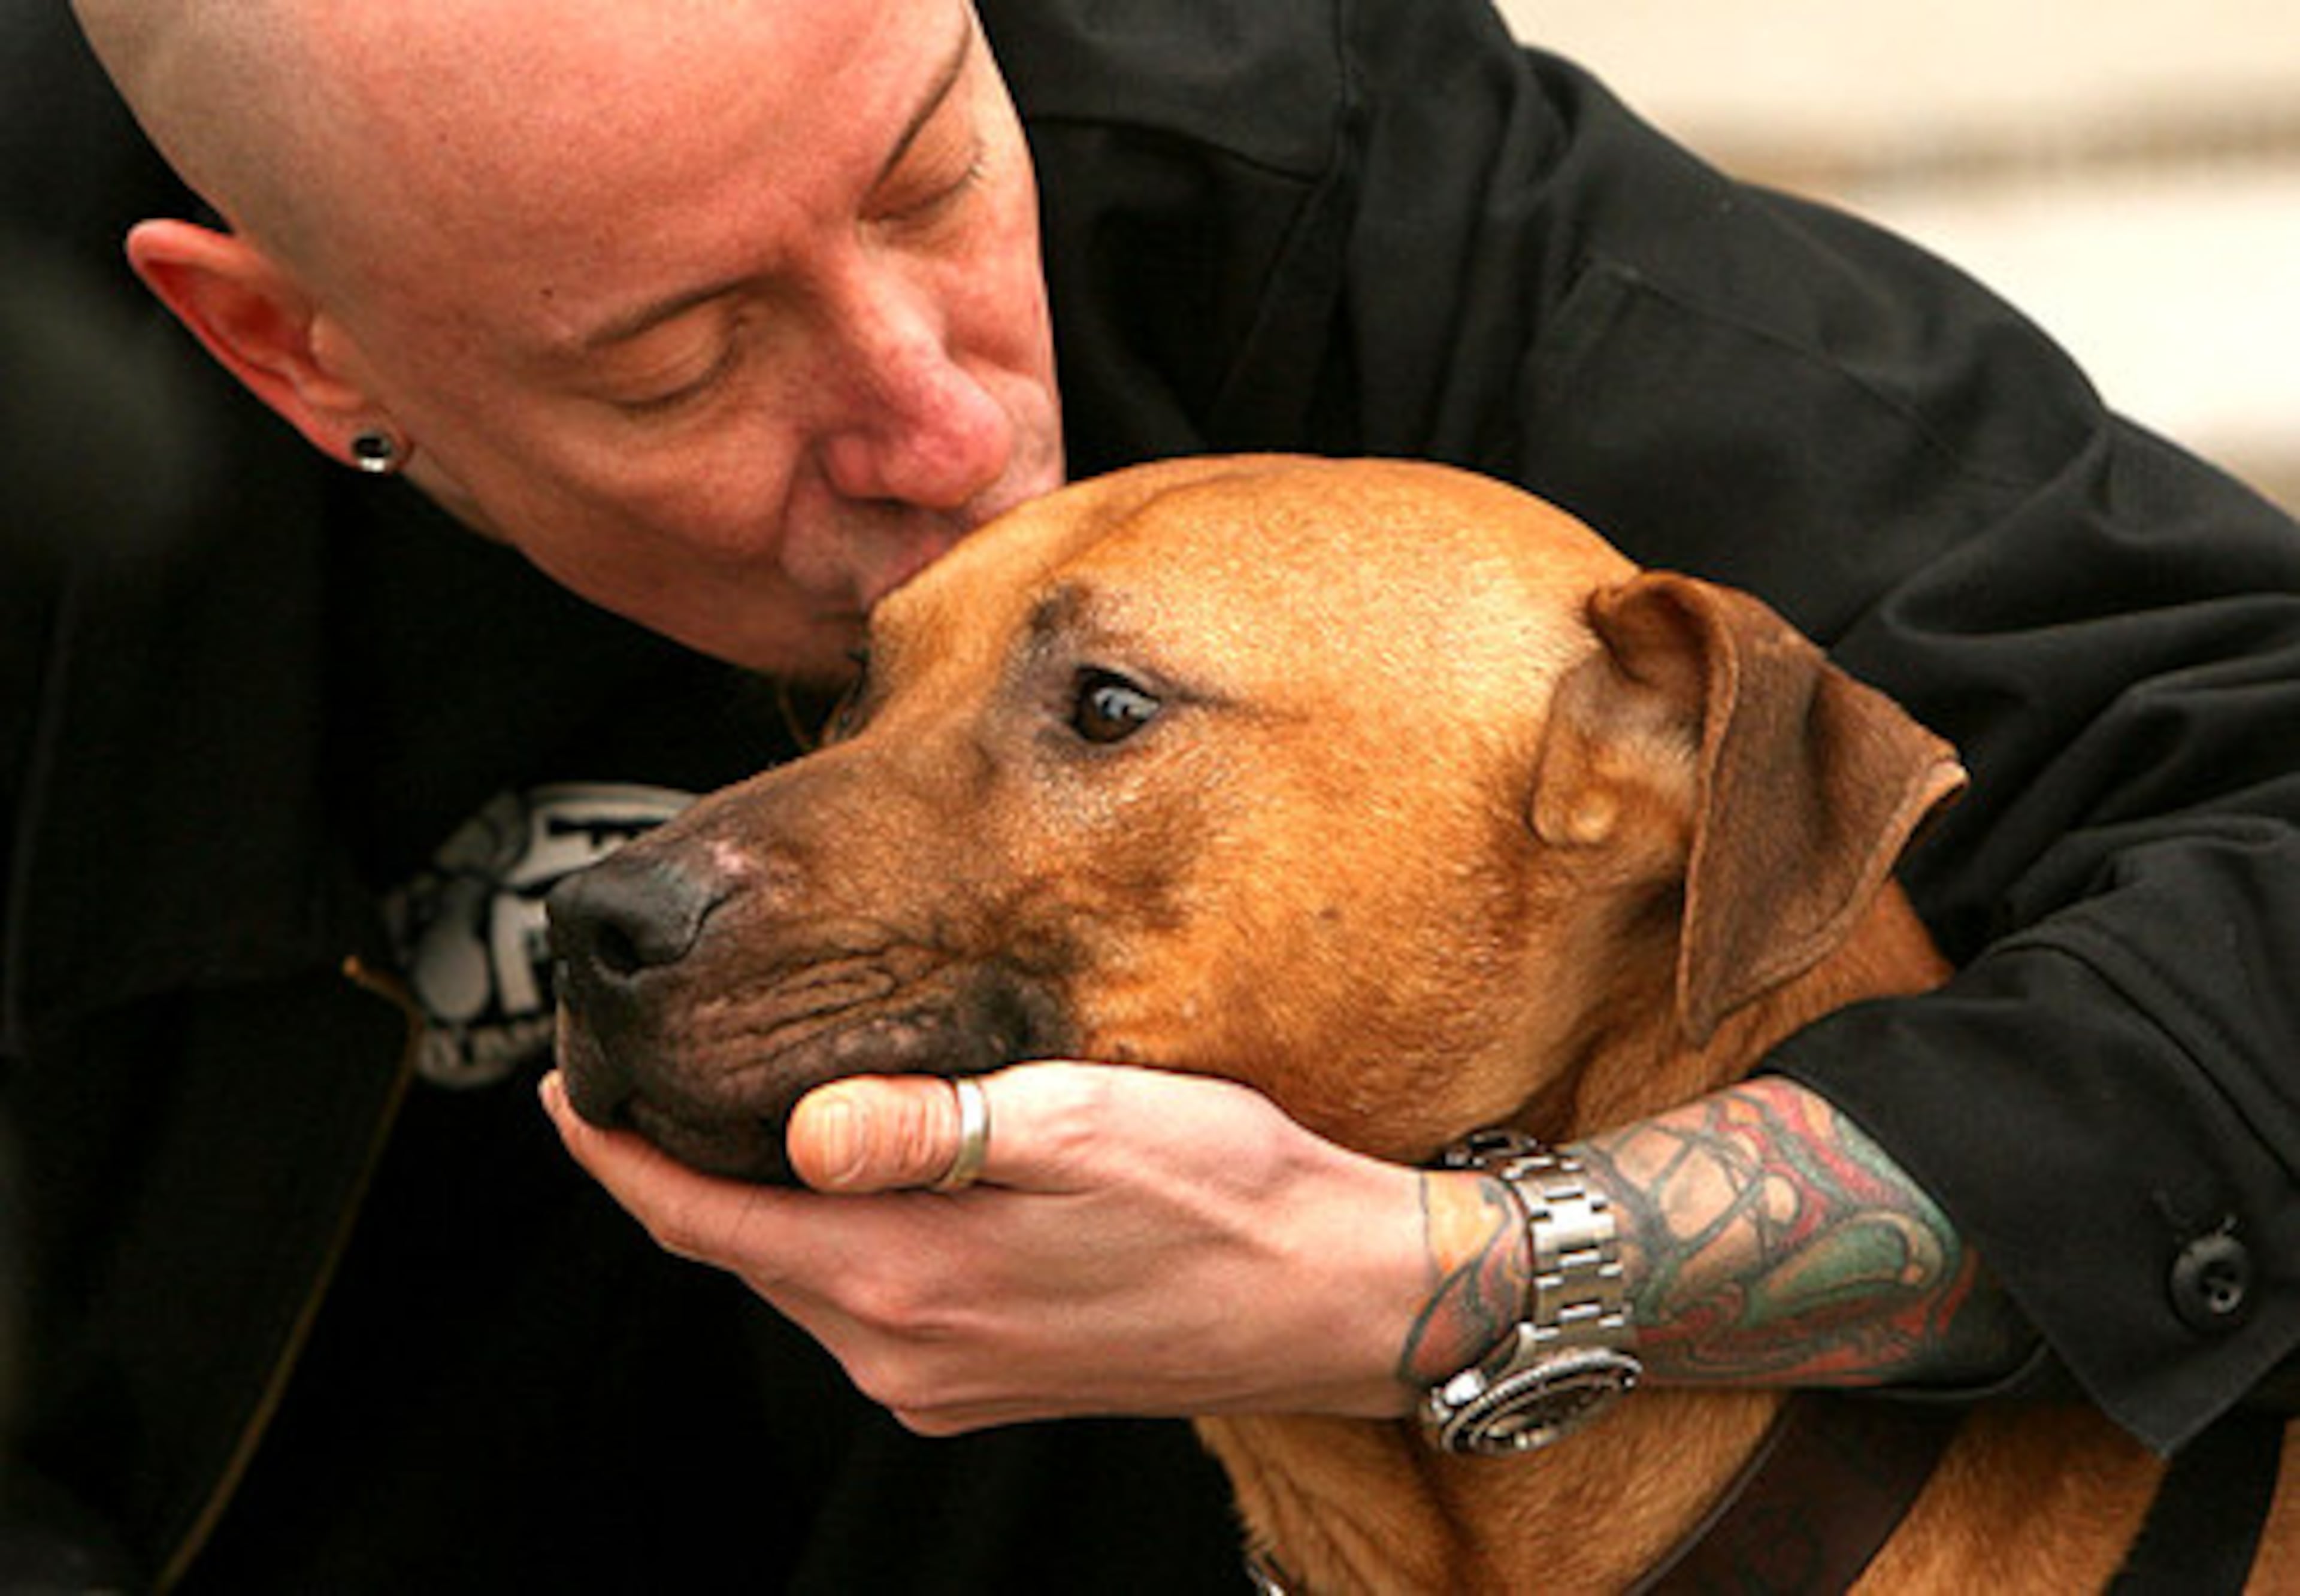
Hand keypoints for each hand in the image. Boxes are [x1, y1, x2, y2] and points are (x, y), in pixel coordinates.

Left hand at [540, 1062, 1433, 1433]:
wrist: (1332, 1302)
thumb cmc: (1225, 1195)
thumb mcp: (1081, 1127)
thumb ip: (932, 1129)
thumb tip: (802, 1129)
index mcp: (907, 1281)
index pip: (705, 1222)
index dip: (618, 1160)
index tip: (562, 1097)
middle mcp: (905, 1350)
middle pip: (740, 1254)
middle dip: (675, 1172)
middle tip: (634, 1085)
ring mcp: (941, 1378)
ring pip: (798, 1280)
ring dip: (751, 1206)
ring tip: (732, 1117)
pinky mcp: (984, 1380)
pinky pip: (860, 1307)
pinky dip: (823, 1242)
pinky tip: (847, 1182)